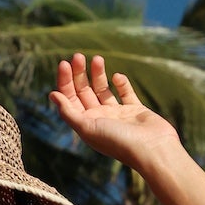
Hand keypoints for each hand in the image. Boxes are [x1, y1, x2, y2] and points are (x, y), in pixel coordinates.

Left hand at [48, 53, 180, 168]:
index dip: (65, 81)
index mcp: (86, 124)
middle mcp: (100, 119)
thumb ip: (68, 112)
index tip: (64, 63)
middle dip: (80, 74)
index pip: (70, 99)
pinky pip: (126, 93)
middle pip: (84, 92)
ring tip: (97, 58)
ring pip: (103, 90)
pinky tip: (118, 76)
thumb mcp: (87, 127)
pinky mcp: (135, 111)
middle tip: (79, 55)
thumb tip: (52, 94)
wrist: (152, 149)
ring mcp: (118, 114)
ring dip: (98, 74)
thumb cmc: (118, 141)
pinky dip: (121, 84)